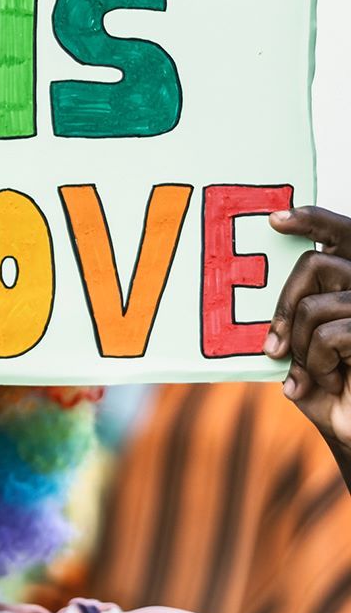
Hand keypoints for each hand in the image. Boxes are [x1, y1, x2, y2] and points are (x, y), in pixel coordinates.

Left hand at [266, 206, 350, 448]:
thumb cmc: (334, 393)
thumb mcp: (306, 350)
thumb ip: (297, 318)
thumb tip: (268, 300)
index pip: (344, 235)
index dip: (314, 219)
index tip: (276, 219)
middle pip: (316, 264)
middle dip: (284, 305)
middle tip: (274, 347)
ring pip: (317, 305)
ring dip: (303, 346)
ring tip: (316, 373)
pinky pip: (331, 334)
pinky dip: (319, 363)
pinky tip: (333, 382)